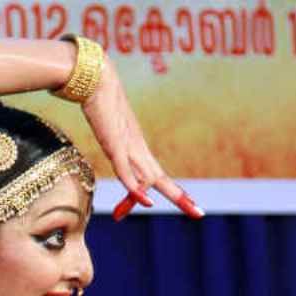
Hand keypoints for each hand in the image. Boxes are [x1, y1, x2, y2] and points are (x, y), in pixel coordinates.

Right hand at [81, 56, 204, 220]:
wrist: (96, 80)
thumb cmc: (99, 104)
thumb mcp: (105, 134)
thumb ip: (110, 148)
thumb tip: (109, 153)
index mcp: (136, 148)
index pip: (153, 176)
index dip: (166, 192)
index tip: (181, 205)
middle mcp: (137, 150)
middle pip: (162, 179)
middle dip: (181, 198)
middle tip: (199, 214)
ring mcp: (128, 148)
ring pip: (150, 178)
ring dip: (170, 196)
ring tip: (188, 210)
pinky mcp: (114, 145)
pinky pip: (126, 172)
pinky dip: (136, 189)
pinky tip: (147, 202)